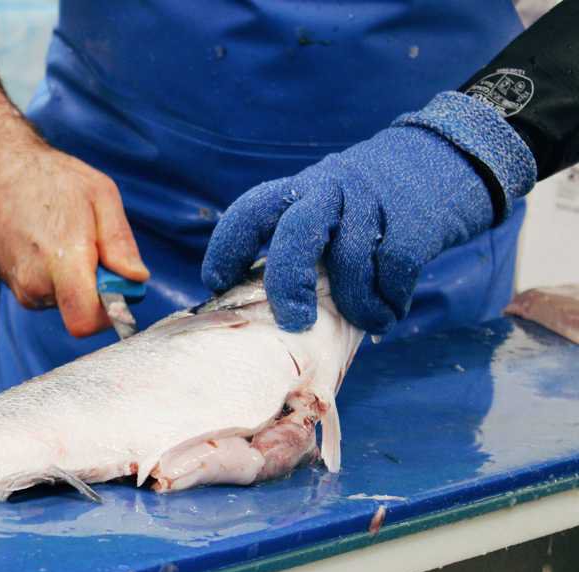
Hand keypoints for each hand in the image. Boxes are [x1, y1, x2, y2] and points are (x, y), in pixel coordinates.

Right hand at [0, 136, 148, 336]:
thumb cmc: (48, 177)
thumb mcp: (100, 195)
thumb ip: (120, 242)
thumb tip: (136, 279)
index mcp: (61, 262)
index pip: (85, 322)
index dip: (110, 312)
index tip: (117, 283)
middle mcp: (35, 284)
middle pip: (80, 312)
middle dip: (95, 288)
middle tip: (90, 244)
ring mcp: (19, 287)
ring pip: (64, 302)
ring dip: (74, 279)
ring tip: (64, 236)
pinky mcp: (12, 284)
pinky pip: (47, 291)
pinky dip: (56, 274)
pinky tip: (46, 240)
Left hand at [202, 92, 535, 333]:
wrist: (450, 156)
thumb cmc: (375, 200)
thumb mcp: (329, 203)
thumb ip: (304, 240)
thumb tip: (273, 307)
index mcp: (302, 188)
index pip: (251, 211)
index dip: (227, 246)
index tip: (216, 282)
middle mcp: (332, 190)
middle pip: (296, 232)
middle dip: (288, 281)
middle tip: (292, 319)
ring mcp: (374, 203)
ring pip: (351, 261)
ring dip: (357, 305)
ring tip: (368, 320)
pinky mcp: (415, 221)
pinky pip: (394, 272)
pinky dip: (389, 302)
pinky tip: (390, 312)